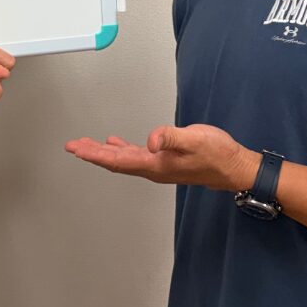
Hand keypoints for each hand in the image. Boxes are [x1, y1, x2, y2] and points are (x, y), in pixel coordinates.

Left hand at [65, 124, 257, 191]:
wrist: (234, 167)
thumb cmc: (217, 154)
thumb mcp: (195, 140)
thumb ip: (171, 137)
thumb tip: (150, 140)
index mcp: (155, 164)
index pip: (118, 161)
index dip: (95, 155)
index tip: (77, 150)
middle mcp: (153, 168)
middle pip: (115, 162)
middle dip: (92, 153)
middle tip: (72, 146)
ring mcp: (158, 166)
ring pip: (123, 159)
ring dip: (103, 152)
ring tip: (86, 145)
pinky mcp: (164, 160)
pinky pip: (135, 156)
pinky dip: (121, 149)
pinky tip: (116, 143)